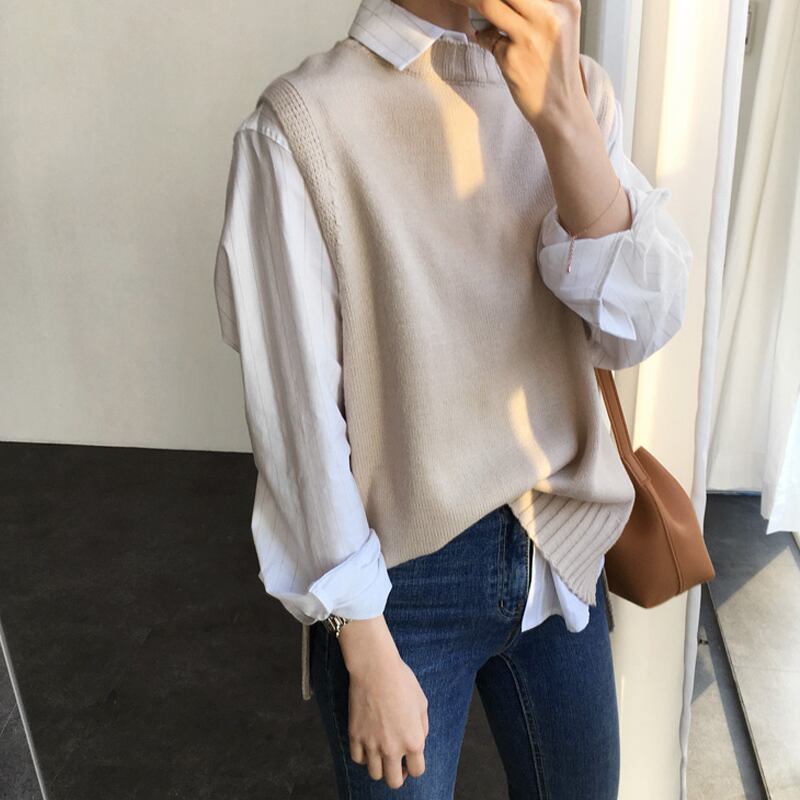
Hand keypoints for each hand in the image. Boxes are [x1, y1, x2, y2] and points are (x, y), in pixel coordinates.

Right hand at [337, 615, 429, 788]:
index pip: (417, 771)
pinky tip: (368, 744)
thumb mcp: (422, 703)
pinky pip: (358, 759)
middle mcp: (392, 748)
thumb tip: (418, 741)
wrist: (375, 668)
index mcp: (413, 741)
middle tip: (396, 762)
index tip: (411, 758)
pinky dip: (363, 756)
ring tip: (381, 752)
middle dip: (398, 774)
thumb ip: (422, 727)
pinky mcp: (355, 736)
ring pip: (375, 774)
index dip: (415, 765)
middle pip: (394, 782)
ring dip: (380, 766)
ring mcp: (371, 744)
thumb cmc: (401, 681)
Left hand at [453, 0, 587, 135]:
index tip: (503, 1)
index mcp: (566, 3)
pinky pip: (487, 37)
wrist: (561, 107)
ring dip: (476, 5)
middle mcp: (549, 15)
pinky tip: (494, 45)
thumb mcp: (560, 26)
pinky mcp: (511, 57)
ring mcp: (529, 36)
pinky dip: (485, 38)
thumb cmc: (557, 67)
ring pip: (490, 5)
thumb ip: (539, 6)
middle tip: (478, 2)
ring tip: (475, 10)